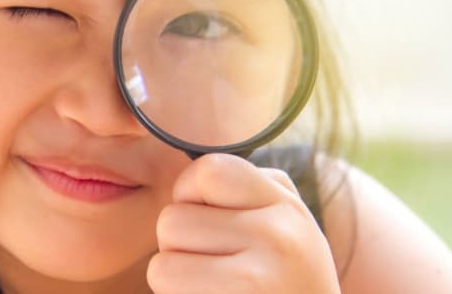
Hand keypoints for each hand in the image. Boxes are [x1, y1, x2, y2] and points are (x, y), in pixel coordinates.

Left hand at [147, 153, 340, 293]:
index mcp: (286, 207)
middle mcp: (278, 236)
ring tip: (213, 286)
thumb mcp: (289, 227)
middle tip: (211, 265)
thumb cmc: (288, 282)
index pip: (210, 170)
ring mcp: (257, 278)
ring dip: (175, 278)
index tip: (202, 216)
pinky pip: (169, 290)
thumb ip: (250, 191)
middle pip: (172, 220)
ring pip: (162, 263)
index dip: (189, 191)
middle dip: (178, 245)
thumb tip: (192, 175)